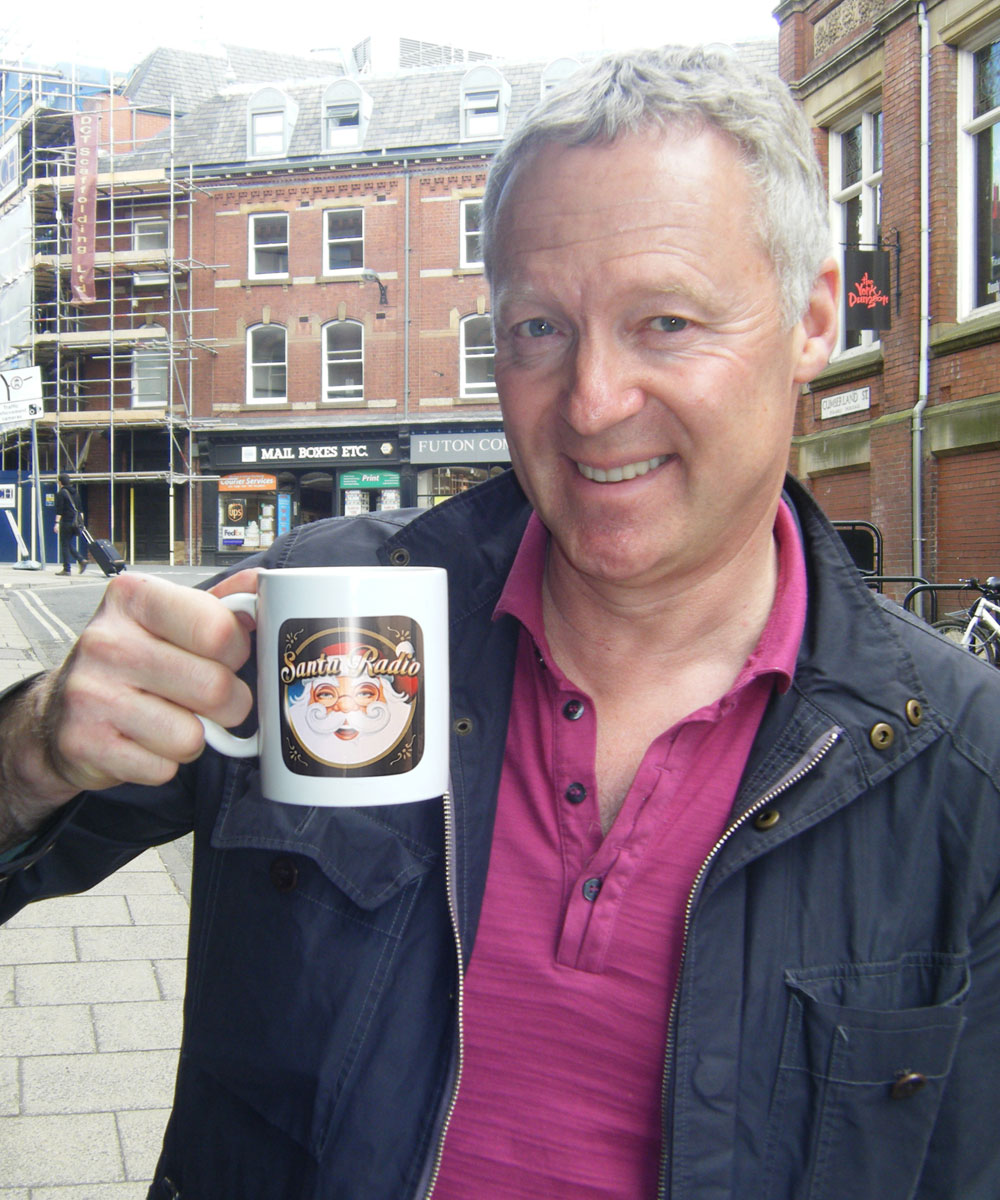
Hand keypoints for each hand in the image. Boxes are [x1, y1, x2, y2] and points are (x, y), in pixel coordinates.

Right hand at [0, 569, 257, 841]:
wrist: (60, 713)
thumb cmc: (131, 661)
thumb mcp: (169, 618)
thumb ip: (221, 603)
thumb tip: (267, 586)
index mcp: (134, 598)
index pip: (219, 629)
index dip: (238, 651)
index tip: (228, 656)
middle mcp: (106, 641)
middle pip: (215, 687)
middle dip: (230, 703)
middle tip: (213, 699)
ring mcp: (91, 694)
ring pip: (192, 736)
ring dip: (196, 737)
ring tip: (173, 718)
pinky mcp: (85, 743)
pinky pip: (164, 769)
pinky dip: (165, 763)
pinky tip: (145, 741)